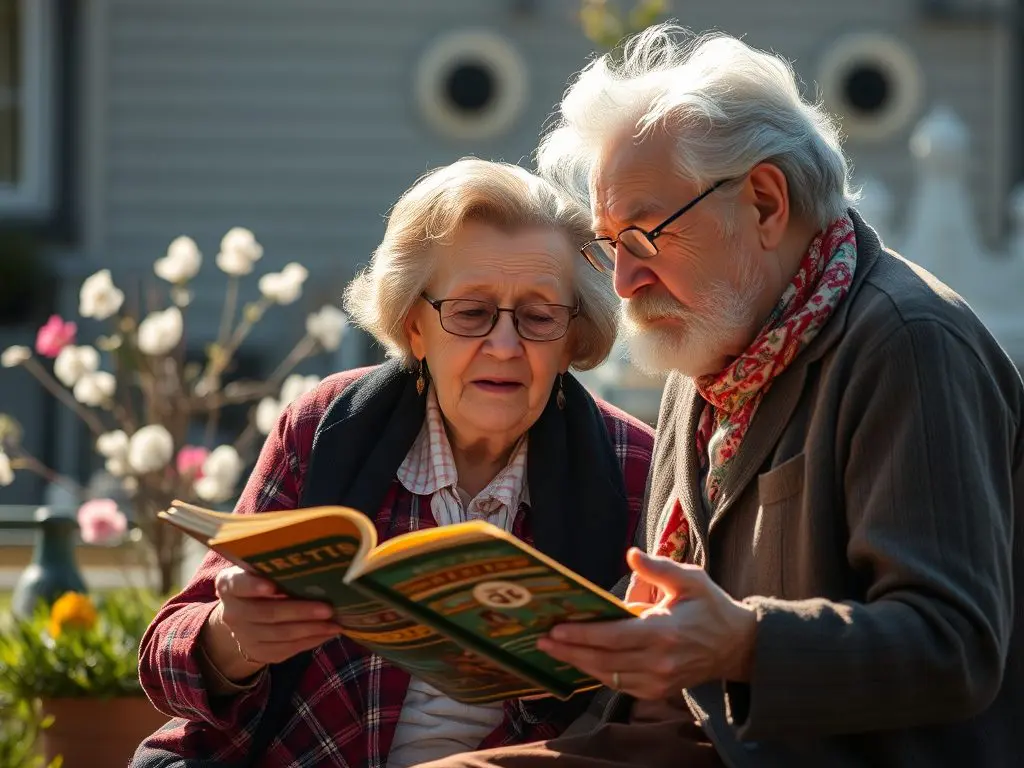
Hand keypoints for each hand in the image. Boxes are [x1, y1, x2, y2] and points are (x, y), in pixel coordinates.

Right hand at [201, 566, 340, 681]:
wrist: (242, 615)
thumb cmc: (259, 582)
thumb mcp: (257, 569)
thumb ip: (274, 566)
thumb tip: (313, 559)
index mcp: (229, 585)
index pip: (239, 585)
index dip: (254, 586)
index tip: (272, 586)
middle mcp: (232, 612)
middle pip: (267, 613)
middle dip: (299, 612)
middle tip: (327, 608)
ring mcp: (244, 636)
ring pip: (280, 635)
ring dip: (310, 630)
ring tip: (334, 624)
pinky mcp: (258, 652)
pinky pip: (286, 649)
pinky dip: (309, 642)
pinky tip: (327, 634)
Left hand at [536, 548, 756, 699]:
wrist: (738, 647)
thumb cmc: (711, 608)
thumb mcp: (690, 579)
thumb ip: (658, 567)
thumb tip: (630, 554)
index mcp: (664, 632)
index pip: (614, 637)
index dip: (583, 634)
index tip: (557, 628)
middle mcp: (660, 661)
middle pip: (604, 660)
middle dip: (570, 650)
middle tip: (542, 639)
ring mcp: (659, 681)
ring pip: (609, 676)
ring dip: (579, 663)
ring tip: (553, 649)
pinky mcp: (659, 691)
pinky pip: (620, 685)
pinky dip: (598, 674)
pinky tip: (580, 661)